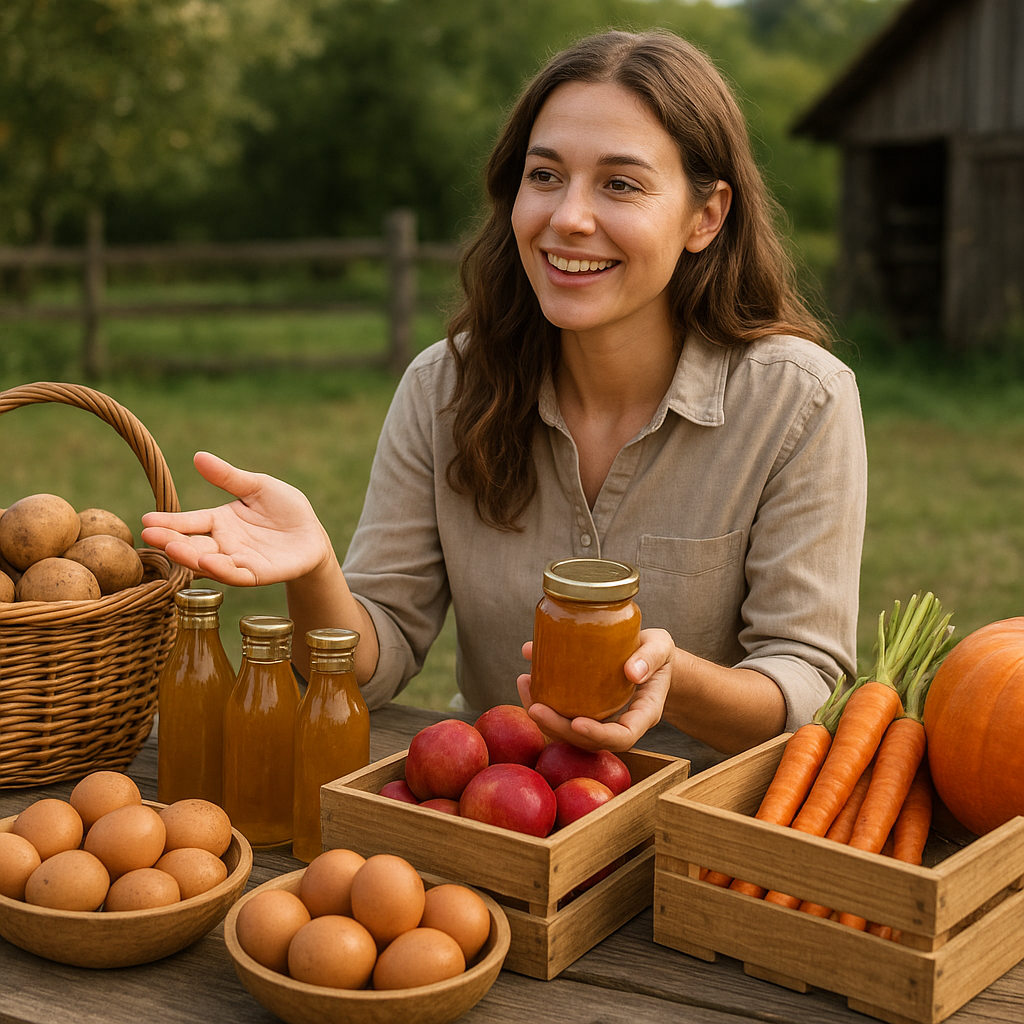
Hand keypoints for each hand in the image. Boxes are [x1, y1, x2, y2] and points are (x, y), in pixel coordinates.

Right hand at [140, 451, 334, 586]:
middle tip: (150, 536)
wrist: (313, 535)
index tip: (146, 520)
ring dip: (191, 557)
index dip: (170, 522)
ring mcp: (240, 561)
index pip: (190, 522)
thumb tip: (198, 456)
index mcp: (220, 521)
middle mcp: (225, 544)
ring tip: (173, 548)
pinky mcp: (259, 574)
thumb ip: (229, 477)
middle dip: (172, 541)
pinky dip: (222, 569)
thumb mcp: (257, 487)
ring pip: (210, 562)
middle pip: (193, 545)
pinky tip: (208, 562)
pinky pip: (238, 574)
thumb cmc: (285, 509)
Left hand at [516, 628, 674, 751]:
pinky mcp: (586, 709)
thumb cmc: (658, 654)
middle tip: (534, 707)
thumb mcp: (660, 648)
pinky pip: (563, 713)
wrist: (651, 657)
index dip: (597, 736)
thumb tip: (632, 671)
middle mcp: (619, 724)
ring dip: (543, 716)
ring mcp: (601, 720)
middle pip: (587, 741)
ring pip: (569, 730)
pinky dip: (543, 699)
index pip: (622, 737)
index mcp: (643, 715)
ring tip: (524, 684)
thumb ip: (650, 657)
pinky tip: (528, 677)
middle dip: (558, 728)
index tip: (576, 722)